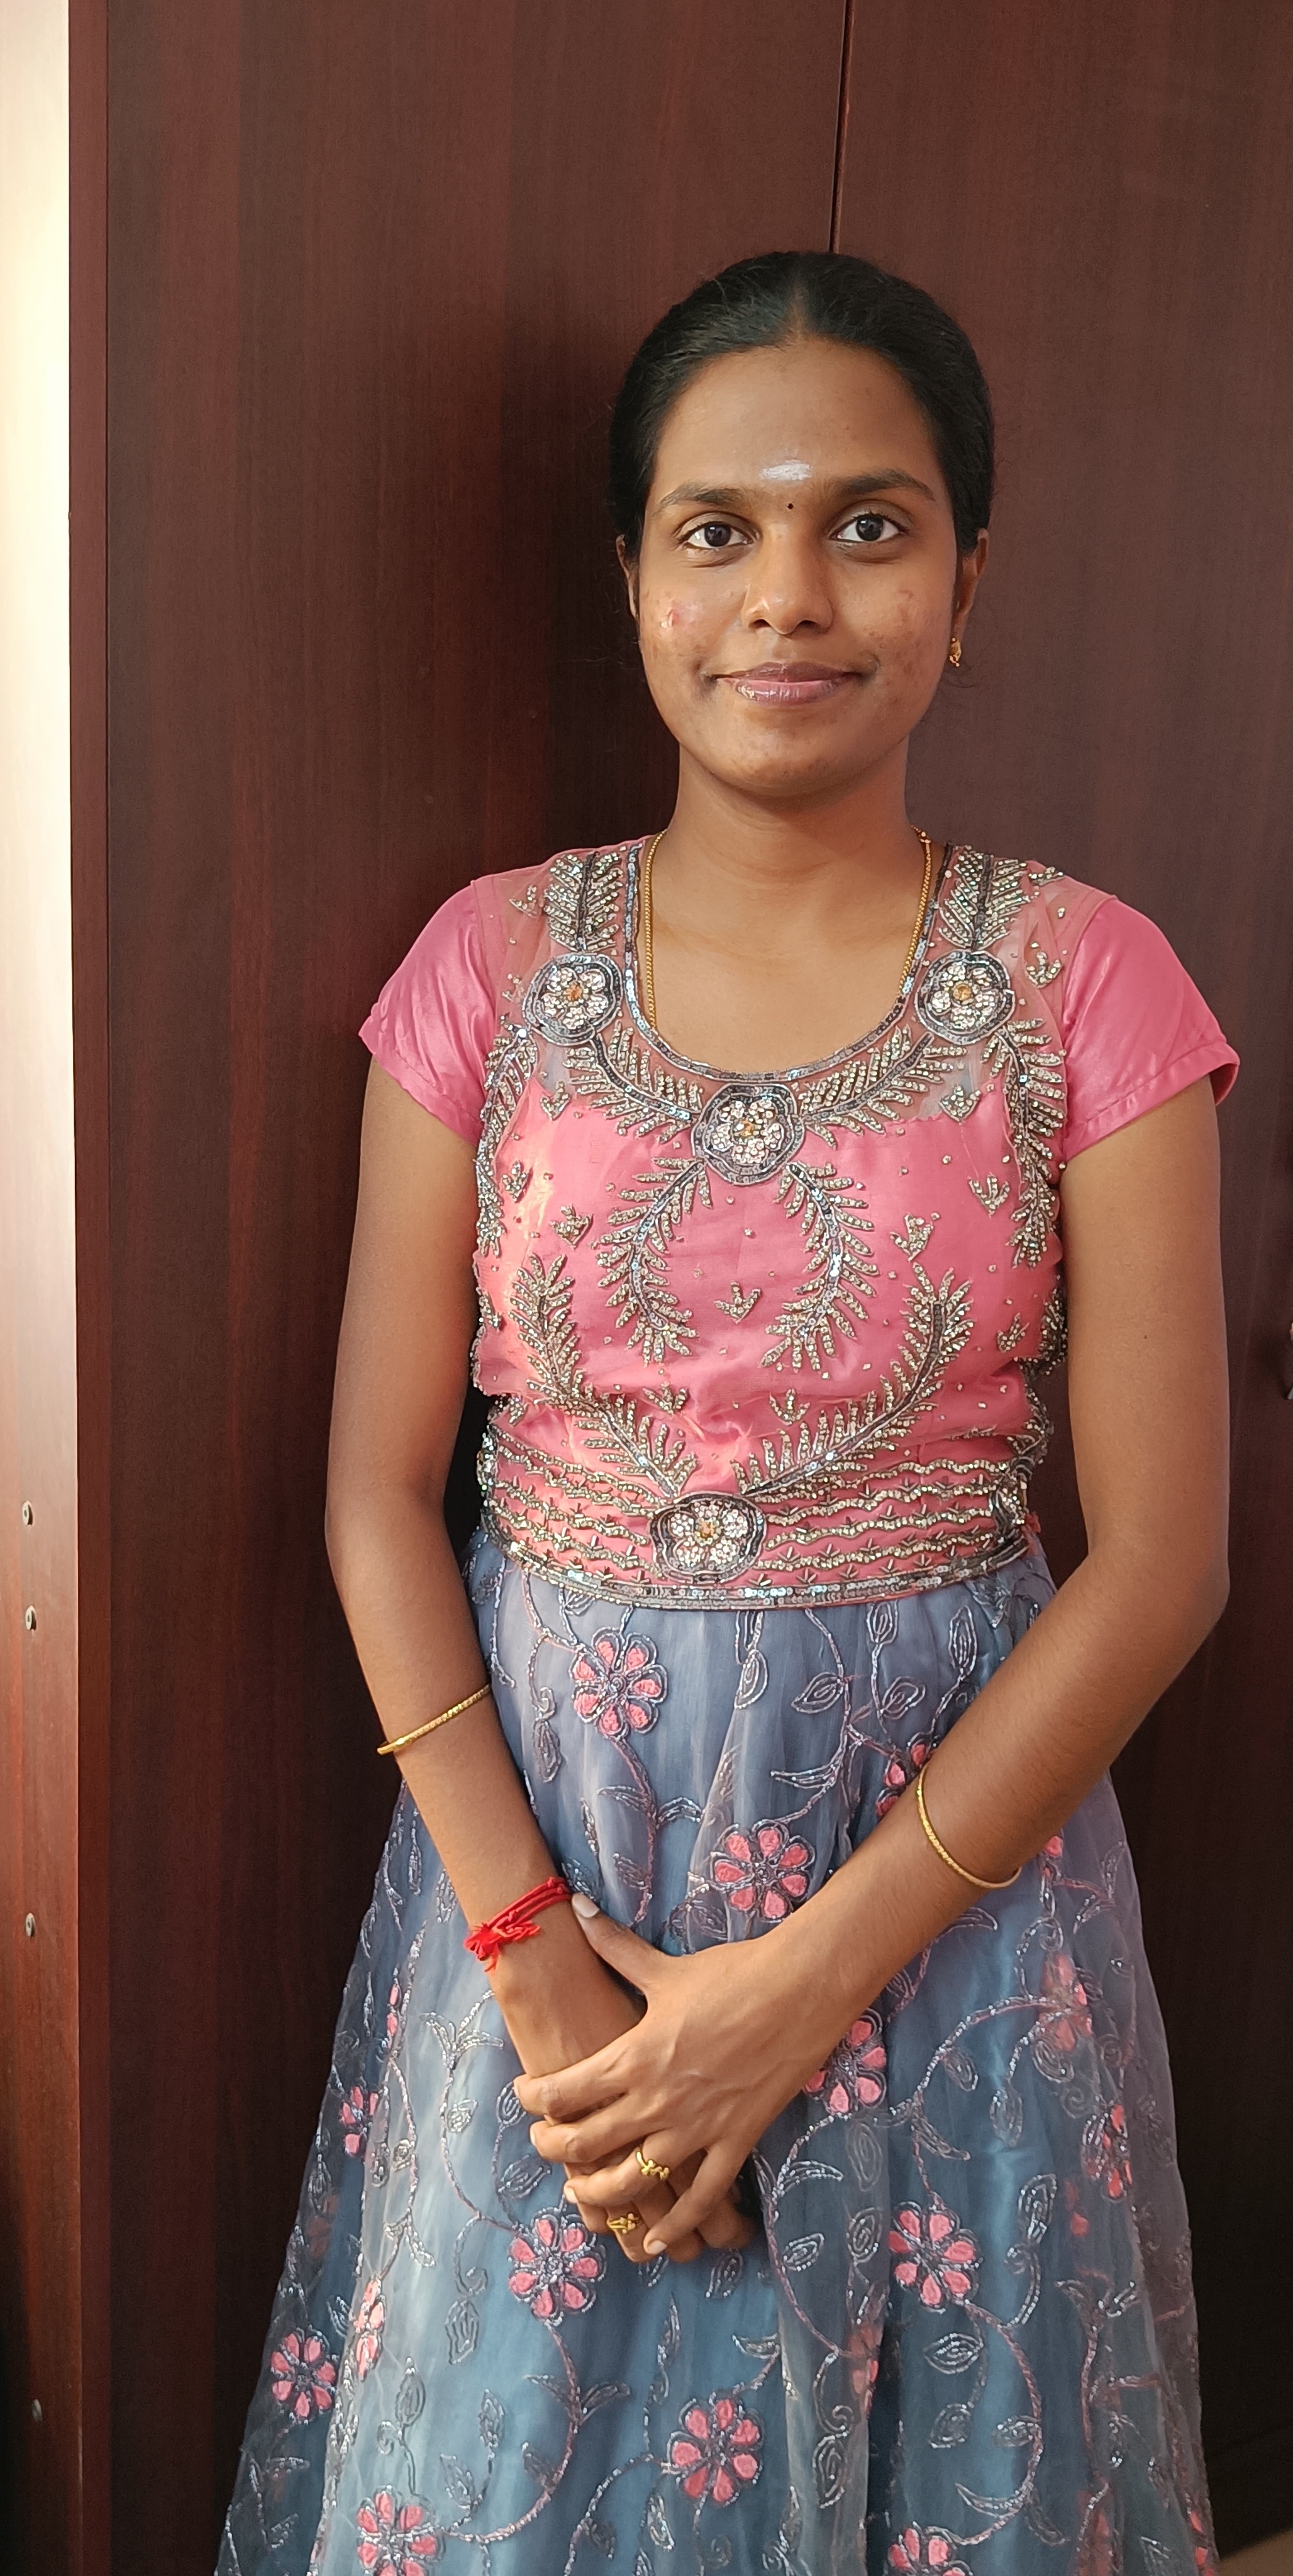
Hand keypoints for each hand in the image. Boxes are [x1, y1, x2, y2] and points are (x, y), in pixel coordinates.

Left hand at [513, 1897, 835, 2257]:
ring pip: (632, 2182)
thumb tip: (574, 1906)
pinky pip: (699, 2200)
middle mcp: (656, 2099)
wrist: (799, 1990)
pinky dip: (673, 2227)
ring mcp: (696, 2127)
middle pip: (584, 2142)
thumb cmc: (731, 1974)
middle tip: (544, 2146)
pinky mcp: (733, 2143)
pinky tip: (652, 2242)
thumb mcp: (664, 1966)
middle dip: (553, 2150)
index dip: (535, 2101)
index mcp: (634, 2054)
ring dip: (599, 2195)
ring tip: (582, 2194)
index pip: (563, 2092)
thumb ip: (614, 1946)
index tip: (526, 2097)